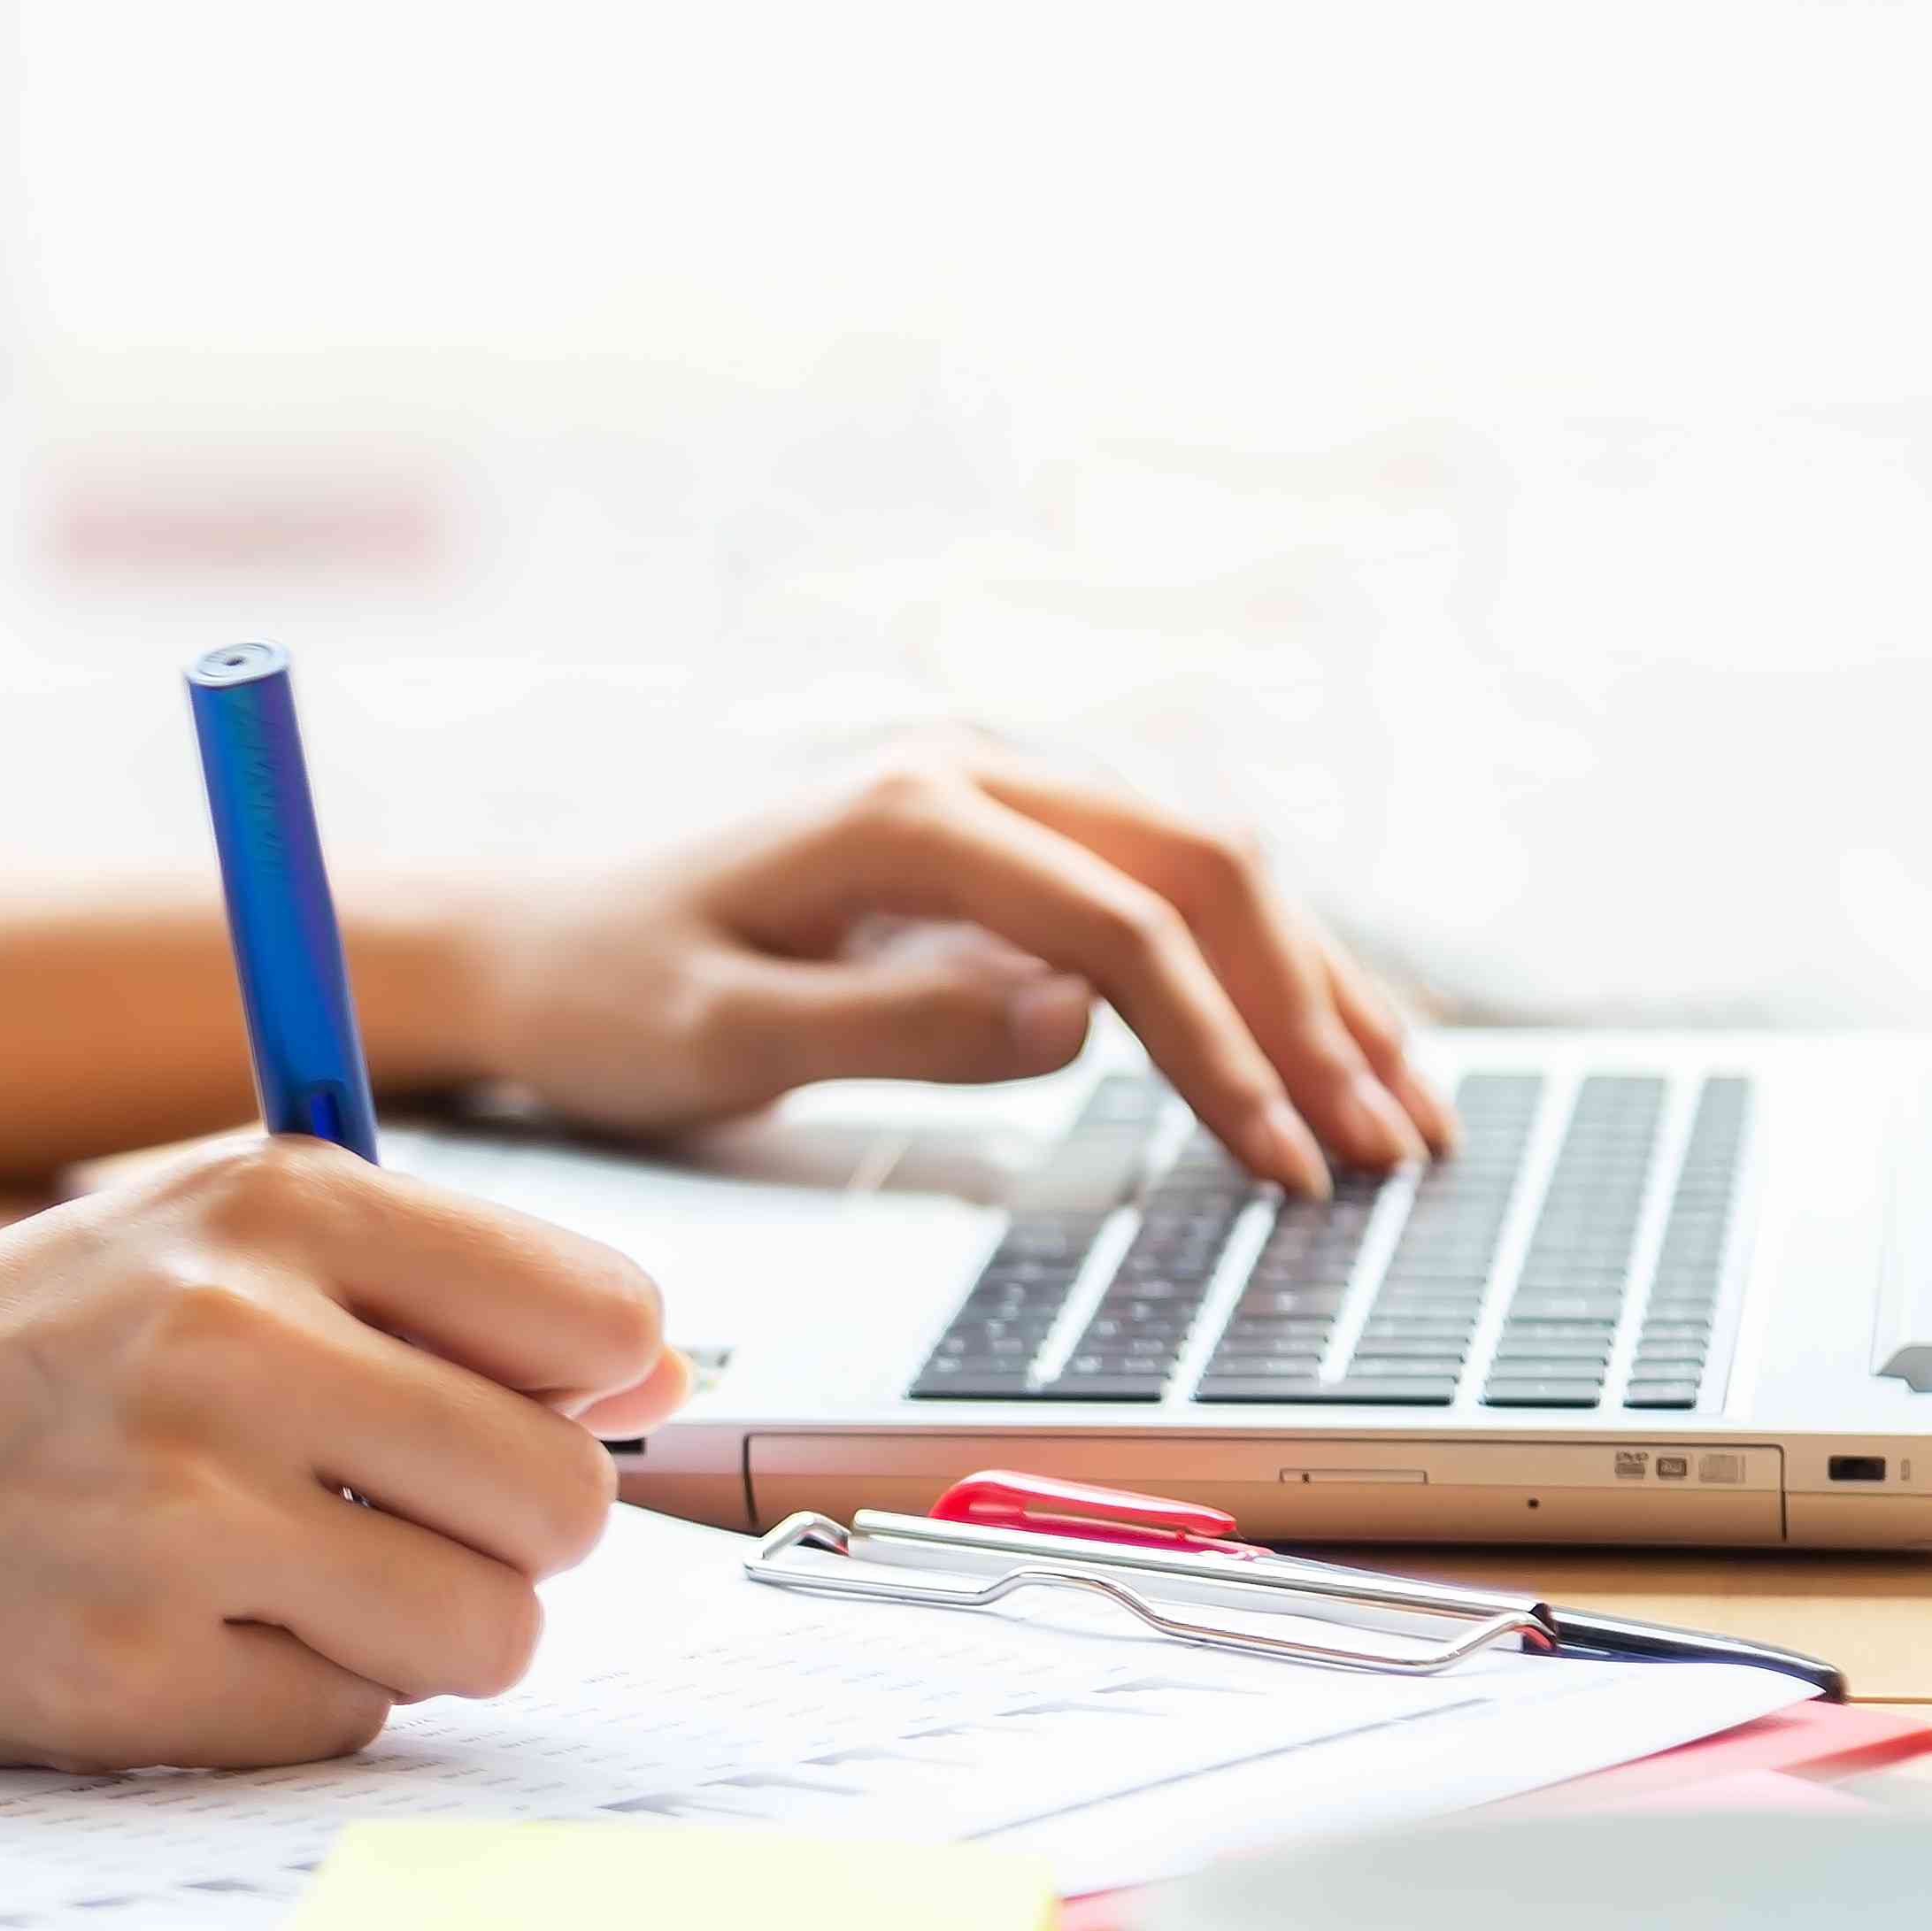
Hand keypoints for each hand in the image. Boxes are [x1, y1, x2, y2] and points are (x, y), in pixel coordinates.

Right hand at [0, 1142, 684, 1770]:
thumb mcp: (184, 1251)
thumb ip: (426, 1292)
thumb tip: (662, 1373)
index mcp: (267, 1197)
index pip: (600, 1314)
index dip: (573, 1395)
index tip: (486, 1419)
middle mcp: (227, 1332)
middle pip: (565, 1495)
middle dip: (496, 1542)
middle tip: (357, 1527)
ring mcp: (171, 1509)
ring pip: (487, 1632)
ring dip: (405, 1641)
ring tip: (261, 1589)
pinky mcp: (121, 1672)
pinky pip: (346, 1727)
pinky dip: (280, 1709)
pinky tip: (159, 1644)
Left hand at [431, 735, 1451, 1196]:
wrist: (524, 944)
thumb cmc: (603, 995)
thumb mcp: (719, 1037)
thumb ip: (896, 1029)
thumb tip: (1079, 1017)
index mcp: (908, 810)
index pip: (1123, 919)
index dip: (1221, 1042)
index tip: (1284, 1154)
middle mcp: (971, 776)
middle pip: (1206, 869)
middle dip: (1313, 1009)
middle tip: (1391, 1145)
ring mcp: (995, 802)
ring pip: (1212, 871)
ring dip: (1317, 987)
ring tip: (1407, 1107)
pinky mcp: (1001, 851)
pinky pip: (1167, 893)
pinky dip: (1260, 974)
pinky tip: (1325, 1047)